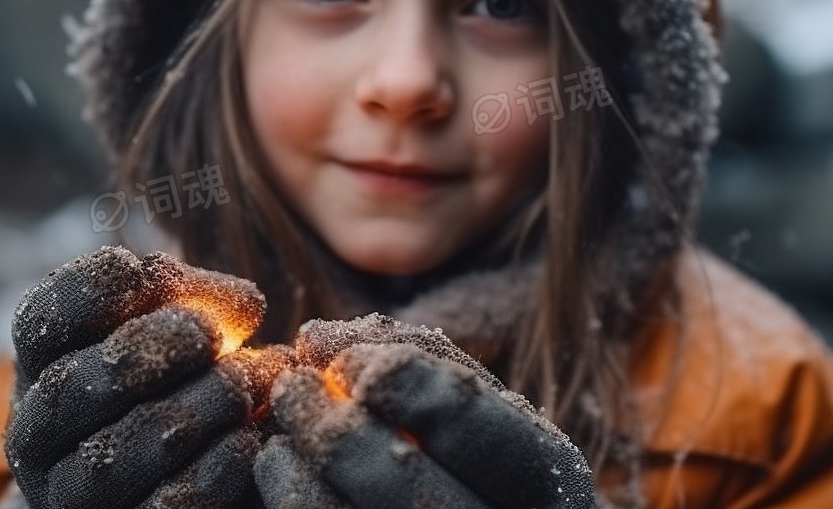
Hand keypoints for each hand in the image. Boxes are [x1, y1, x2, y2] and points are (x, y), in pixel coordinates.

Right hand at [3, 246, 289, 508]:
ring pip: (110, 458)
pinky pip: (159, 508)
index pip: (44, 317)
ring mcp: (68, 491)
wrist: (177, 465)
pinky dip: (210, 471)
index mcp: (45, 358)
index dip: (88, 290)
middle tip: (207, 335)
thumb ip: (200, 300)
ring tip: (241, 384)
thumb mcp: (176, 322)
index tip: (137, 271)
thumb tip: (245, 306)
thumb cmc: (177, 370)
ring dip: (186, 412)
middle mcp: (39, 429)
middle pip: (71, 388)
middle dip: (145, 352)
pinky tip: (247, 439)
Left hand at [254, 316, 596, 508]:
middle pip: (402, 485)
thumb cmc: (488, 462)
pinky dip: (291, 496)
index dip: (400, 381)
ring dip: (299, 467)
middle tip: (291, 387)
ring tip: (284, 430)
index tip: (349, 364)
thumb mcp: (480, 406)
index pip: (468, 421)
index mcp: (549, 481)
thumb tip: (317, 339)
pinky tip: (283, 468)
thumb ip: (413, 357)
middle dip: (333, 429)